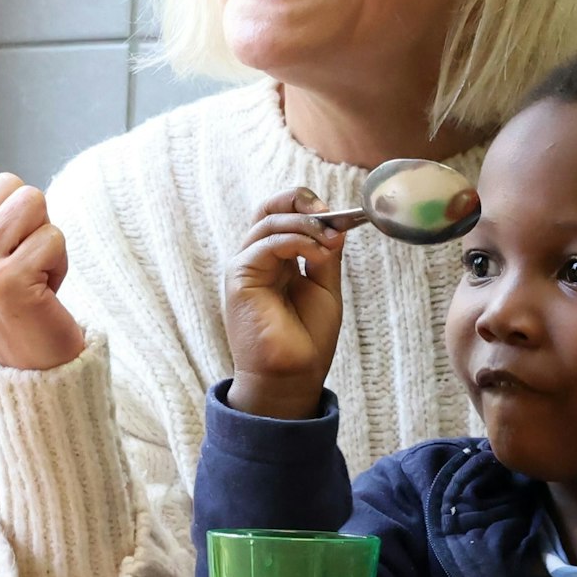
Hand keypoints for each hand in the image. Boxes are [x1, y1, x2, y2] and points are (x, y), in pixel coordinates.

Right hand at [0, 162, 85, 370]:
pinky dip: (59, 263)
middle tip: (17, 264)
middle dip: (28, 221)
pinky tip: (41, 292)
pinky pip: (52, 237)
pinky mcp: (5, 283)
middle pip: (10, 185)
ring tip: (30, 274)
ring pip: (33, 203)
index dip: (0, 204)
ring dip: (46, 240)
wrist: (25, 367)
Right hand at [222, 188, 344, 419]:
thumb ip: (324, 254)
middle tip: (328, 212)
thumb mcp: (324, 287)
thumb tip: (335, 224)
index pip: (282, 213)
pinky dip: (296, 241)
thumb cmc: (307, 339)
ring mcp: (246, 267)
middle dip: (298, 200)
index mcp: (277, 260)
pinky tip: (317, 254)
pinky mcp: (239, 278)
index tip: (337, 216)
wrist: (292, 376)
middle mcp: (258, 259)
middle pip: (268, 208)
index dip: (306, 205)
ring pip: (268, 221)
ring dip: (305, 224)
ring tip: (329, 243)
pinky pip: (265, 244)